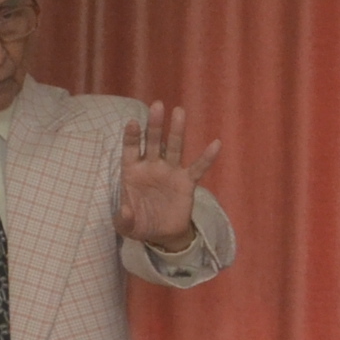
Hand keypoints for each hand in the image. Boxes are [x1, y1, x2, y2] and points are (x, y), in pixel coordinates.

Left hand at [115, 103, 220, 251]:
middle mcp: (151, 167)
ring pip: (174, 147)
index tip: (132, 122)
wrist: (161, 235)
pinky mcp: (186, 182)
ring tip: (179, 111)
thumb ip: (124, 219)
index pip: (131, 150)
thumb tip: (125, 211)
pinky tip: (215, 144)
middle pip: (153, 141)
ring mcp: (170, 172)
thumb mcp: (127, 226)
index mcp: (132, 172)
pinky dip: (206, 157)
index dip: (131, 137)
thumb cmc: (139, 223)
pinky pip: (197, 168)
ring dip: (176, 131)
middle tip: (157, 105)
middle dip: (154, 124)